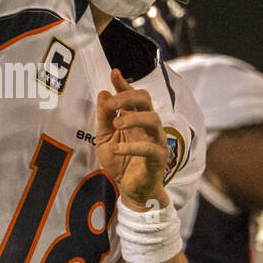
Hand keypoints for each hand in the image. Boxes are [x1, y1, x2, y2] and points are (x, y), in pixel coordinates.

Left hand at [96, 68, 168, 208]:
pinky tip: (117, 148)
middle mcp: (147, 126)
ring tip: (116, 124)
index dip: (124, 83)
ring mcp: (156, 140)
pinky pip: (150, 148)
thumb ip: (104, 117)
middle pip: (146, 100)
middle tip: (111, 105)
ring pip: (153, 119)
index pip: (132, 95)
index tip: (114, 73)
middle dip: (129, 97)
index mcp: (134, 118)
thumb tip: (103, 92)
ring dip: (134, 118)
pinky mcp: (158, 158)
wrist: (129, 190)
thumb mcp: (104, 138)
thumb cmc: (119, 162)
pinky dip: (132, 147)